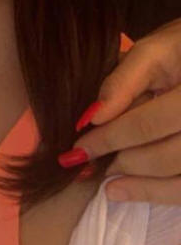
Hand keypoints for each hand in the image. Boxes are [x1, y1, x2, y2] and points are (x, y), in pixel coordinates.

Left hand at [70, 19, 180, 244]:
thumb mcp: (158, 48)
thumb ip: (125, 79)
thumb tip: (92, 115)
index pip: (148, 123)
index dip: (109, 136)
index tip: (77, 144)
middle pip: (166, 156)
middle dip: (124, 161)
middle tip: (88, 162)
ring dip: (143, 187)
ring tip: (110, 187)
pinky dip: (163, 196)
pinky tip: (130, 192)